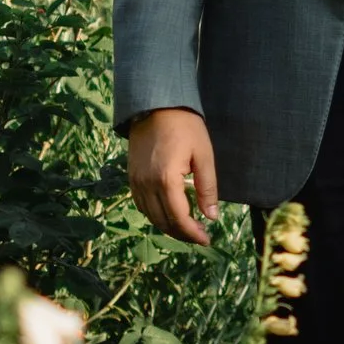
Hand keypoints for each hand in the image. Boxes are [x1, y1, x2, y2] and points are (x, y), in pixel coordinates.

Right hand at [126, 106, 219, 245]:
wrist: (155, 104)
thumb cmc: (185, 126)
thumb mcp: (204, 155)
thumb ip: (207, 188)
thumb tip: (212, 217)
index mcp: (166, 180)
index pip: (179, 218)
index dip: (193, 233)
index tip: (207, 239)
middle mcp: (147, 184)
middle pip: (163, 221)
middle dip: (183, 233)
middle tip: (200, 236)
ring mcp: (136, 181)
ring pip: (151, 216)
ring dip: (169, 226)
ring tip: (188, 227)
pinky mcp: (131, 177)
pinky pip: (142, 205)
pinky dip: (156, 215)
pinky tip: (169, 213)